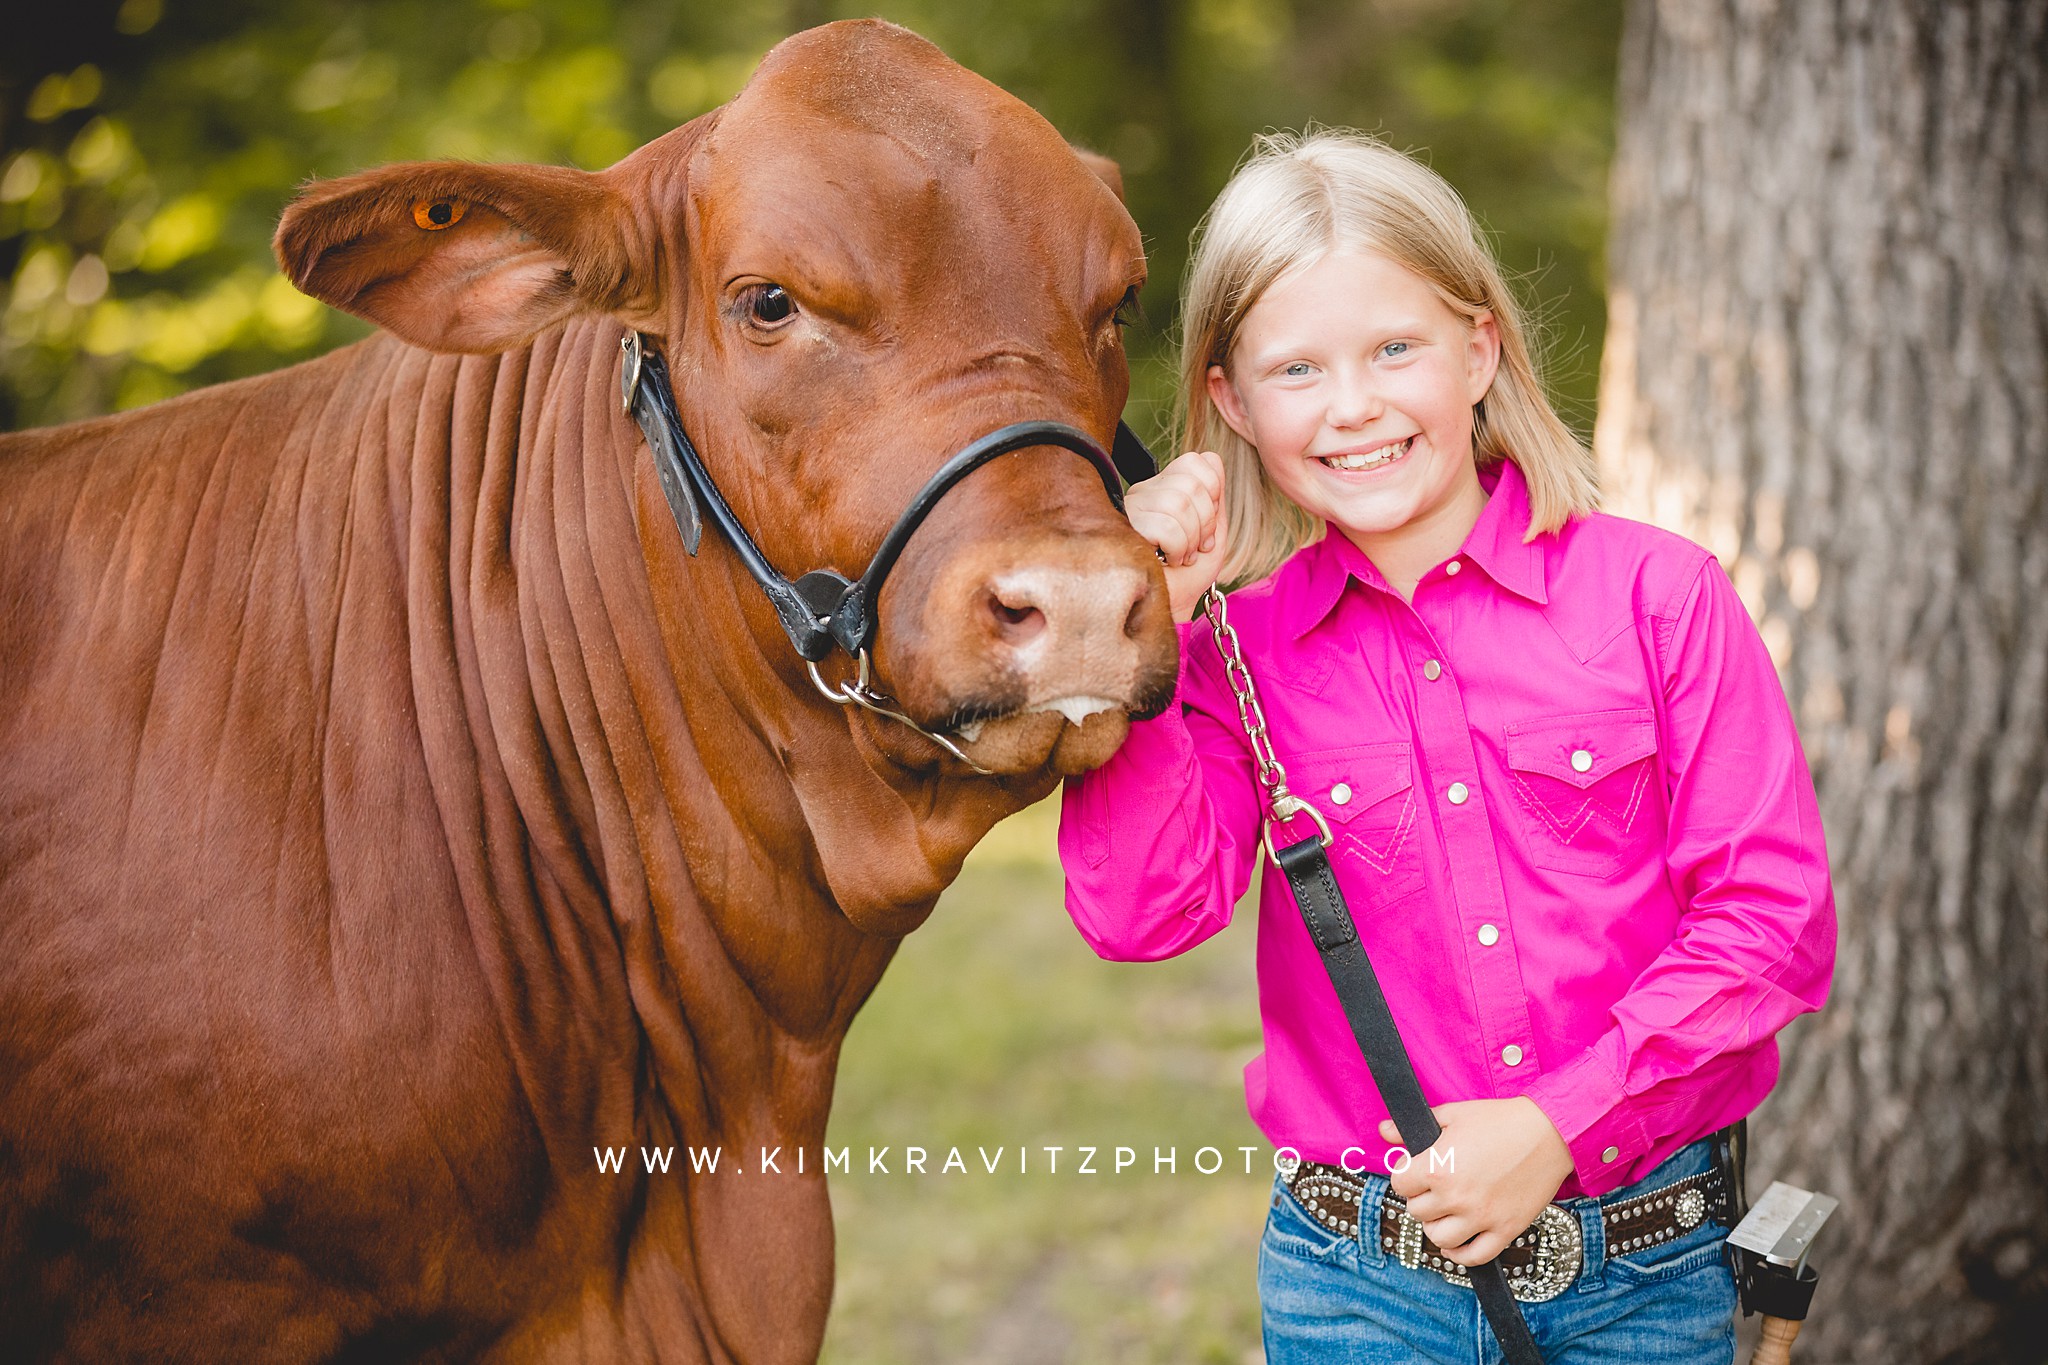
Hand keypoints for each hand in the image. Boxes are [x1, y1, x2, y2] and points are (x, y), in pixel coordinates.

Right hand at [1124, 450, 1225, 620]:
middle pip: (1191, 483)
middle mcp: (1143, 493)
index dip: (1213, 493)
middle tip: (1194, 548)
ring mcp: (1130, 509)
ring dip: (1189, 539)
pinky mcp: (1122, 528)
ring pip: (1178, 502)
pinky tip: (1166, 561)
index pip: (1196, 461)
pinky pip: (1166, 525)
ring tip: (1180, 556)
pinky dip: (1177, 549)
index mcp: (1164, 488)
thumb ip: (1215, 496)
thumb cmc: (1186, 578)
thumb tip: (1212, 457)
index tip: (1205, 529)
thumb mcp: (1212, 533)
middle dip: (1205, 523)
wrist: (1169, 610)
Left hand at [1377, 1097, 1574, 1267]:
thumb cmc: (1501, 1120)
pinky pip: (1473, 1257)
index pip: (1399, 1185)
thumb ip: (1414, 1127)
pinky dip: (1460, 1255)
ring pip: (1438, 1239)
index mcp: (1438, 1168)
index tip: (1415, 1171)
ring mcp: (1481, 1217)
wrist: (1550, 1132)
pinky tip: (1457, 1243)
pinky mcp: (1505, 1230)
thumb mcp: (1453, 1115)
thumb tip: (1385, 1131)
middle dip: (1421, 1199)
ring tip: (1444, 1213)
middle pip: (1416, 1212)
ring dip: (1436, 1226)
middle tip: (1433, 1188)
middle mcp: (1456, 1197)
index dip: (1405, 1176)